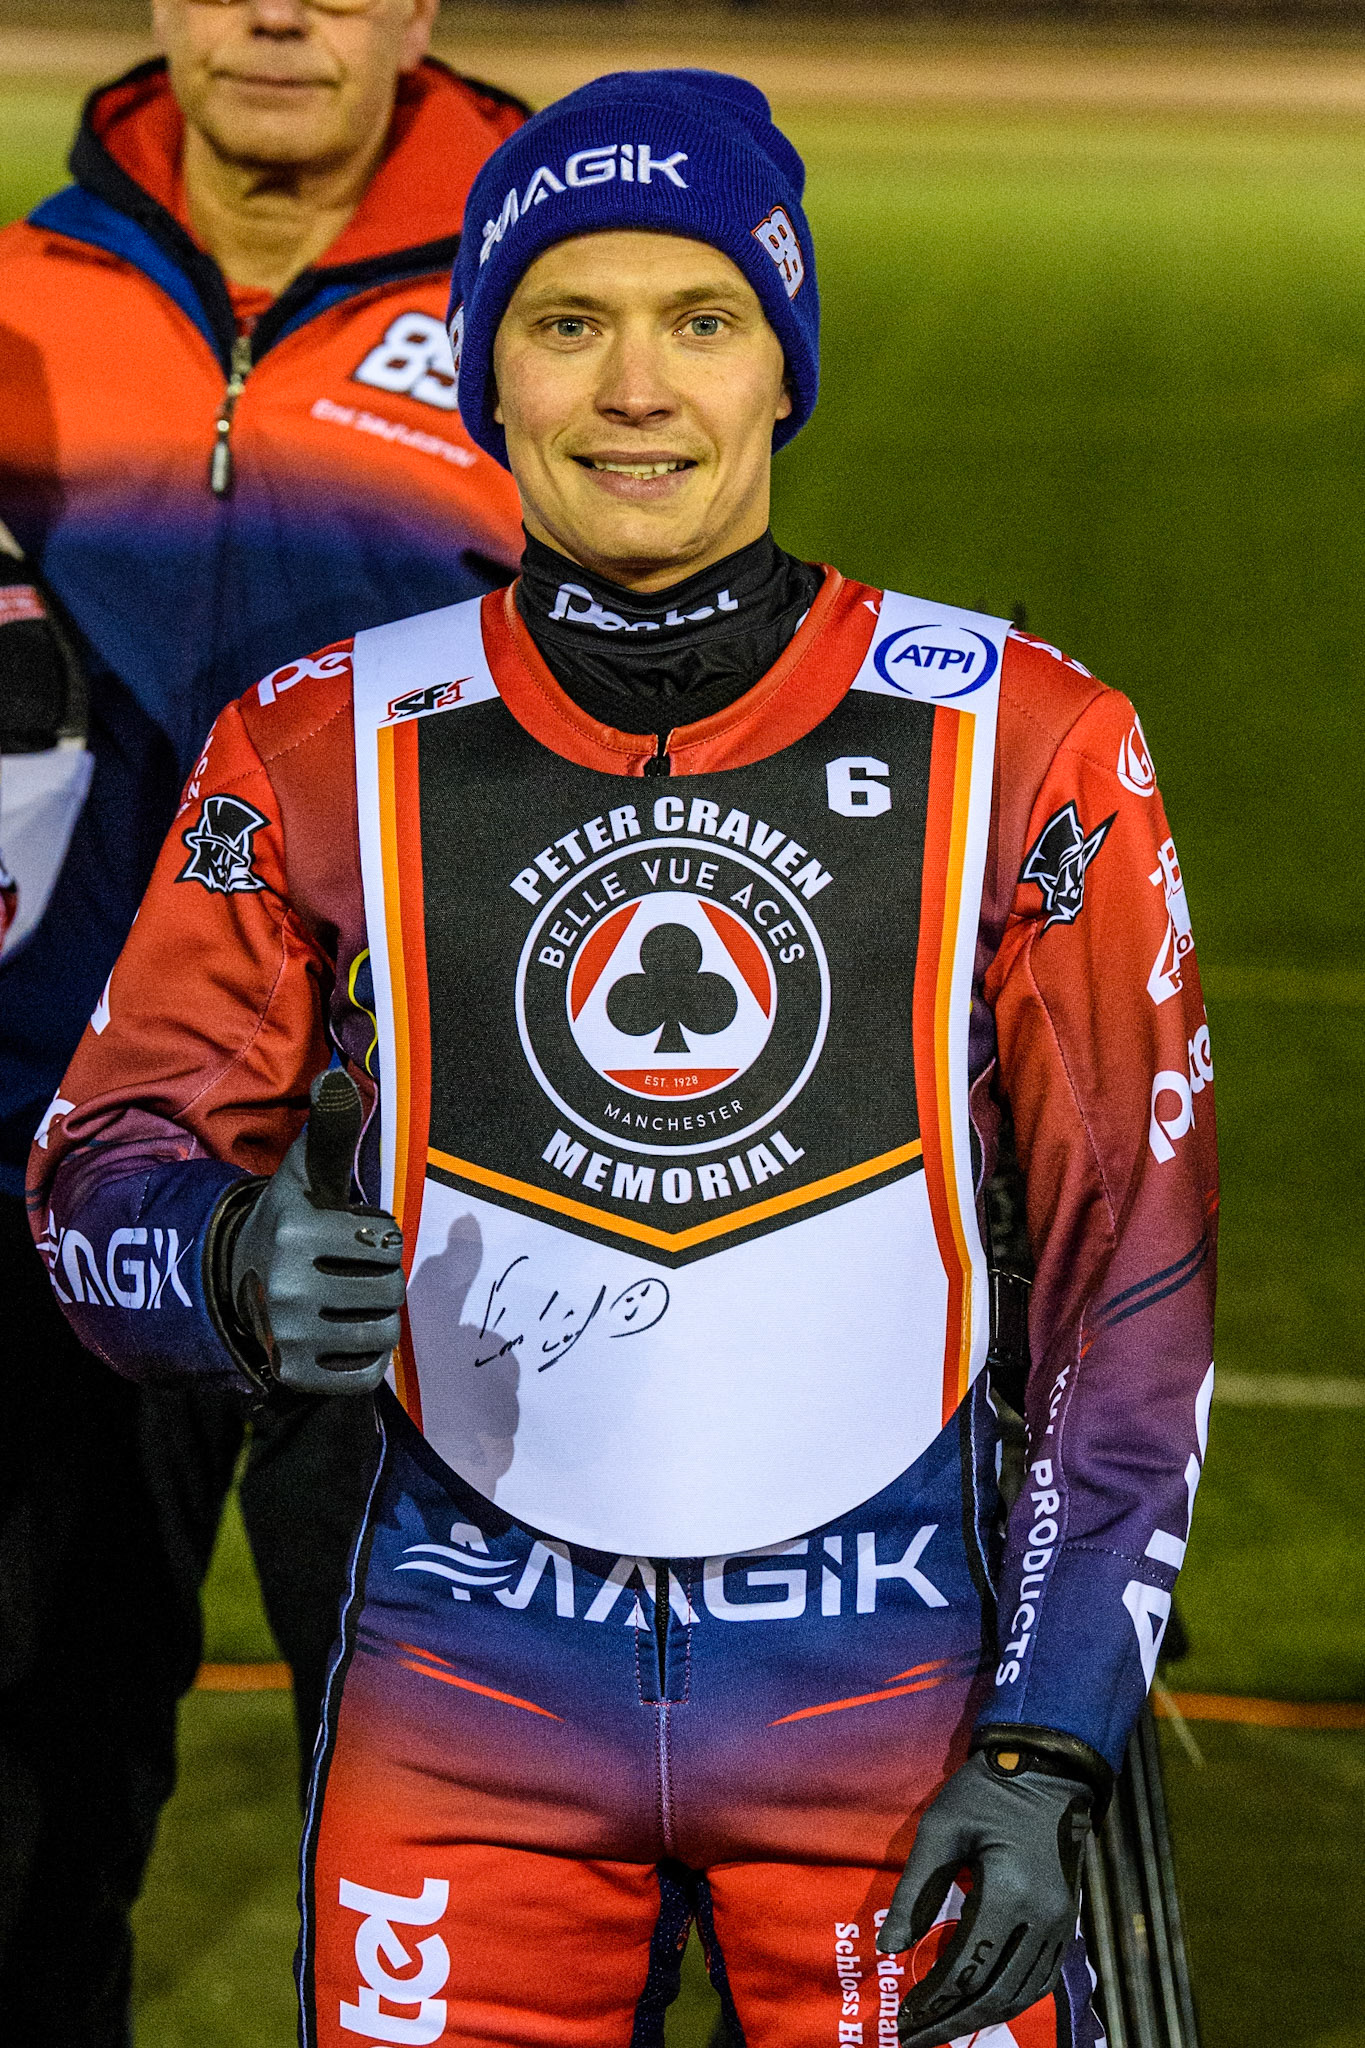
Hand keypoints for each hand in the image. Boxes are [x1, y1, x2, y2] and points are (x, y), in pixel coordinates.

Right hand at [228, 1069, 404, 1394]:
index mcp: (295, 1232)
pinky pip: (365, 1374)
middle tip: (343, 1272)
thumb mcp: (310, 1176)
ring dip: (377, 1318)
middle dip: (379, 1277)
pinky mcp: (293, 1376)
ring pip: (384, 1332)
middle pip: (390, 1289)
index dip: (377, 1236)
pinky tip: (338, 1336)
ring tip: (345, 1303)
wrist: (238, 1284)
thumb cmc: (293, 1223)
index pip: (388, 1240)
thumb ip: (332, 1132)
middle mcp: (285, 1286)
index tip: (344, 1235)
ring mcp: (287, 1337)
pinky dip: (364, 1359)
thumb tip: (337, 1078)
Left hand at [877, 1743, 1094, 2047]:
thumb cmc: (986, 1791)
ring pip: (1021, 1992)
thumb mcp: (940, 1829)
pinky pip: (1041, 1978)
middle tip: (914, 2038)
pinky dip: (1010, 1998)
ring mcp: (1061, 1923)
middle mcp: (1042, 1918)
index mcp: (1008, 1893)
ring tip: (942, 2028)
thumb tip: (887, 1950)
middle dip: (951, 2021)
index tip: (901, 2018)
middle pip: (995, 1992)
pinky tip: (983, 2004)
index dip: (932, 2000)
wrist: (1047, 1768)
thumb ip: (915, 1891)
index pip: (966, 1967)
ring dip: (981, 2016)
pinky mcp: (1067, 1921)